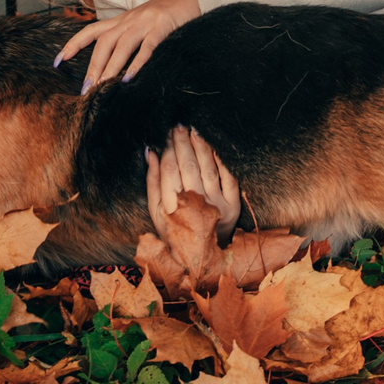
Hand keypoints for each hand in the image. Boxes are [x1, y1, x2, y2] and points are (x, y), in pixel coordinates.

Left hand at [61, 0, 200, 91]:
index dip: (73, 44)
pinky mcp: (163, 26)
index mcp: (122, 20)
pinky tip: (130, 78)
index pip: (91, 31)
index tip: (58, 61)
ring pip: (122, 45)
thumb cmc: (169, 14)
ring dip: (111, 68)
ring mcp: (146, 22)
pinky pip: (148, 46)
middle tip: (86, 90)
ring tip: (103, 88)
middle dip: (93, 66)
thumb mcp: (143, 23)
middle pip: (104, 42)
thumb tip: (116, 65)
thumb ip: (129, 38)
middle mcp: (130, 20)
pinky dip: (137, 63)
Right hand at [146, 125, 240, 241]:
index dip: (169, 151)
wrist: (202, 257)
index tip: (167, 137)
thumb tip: (150, 152)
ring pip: (208, 169)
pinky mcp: (233, 206)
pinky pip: (229, 178)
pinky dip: (221, 161)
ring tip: (194, 131)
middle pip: (188, 167)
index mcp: (173, 209)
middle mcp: (195, 206)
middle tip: (178, 126)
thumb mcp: (156, 210)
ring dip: (201, 147)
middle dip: (183, 144)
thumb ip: (152, 181)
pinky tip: (214, 147)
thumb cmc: (175, 230)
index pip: (170, 172)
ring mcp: (216, 206)